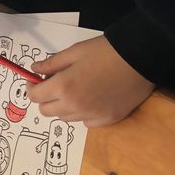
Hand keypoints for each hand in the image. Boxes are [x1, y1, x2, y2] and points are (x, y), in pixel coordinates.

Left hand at [28, 36, 154, 126]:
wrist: (141, 57)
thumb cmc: (105, 51)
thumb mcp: (74, 52)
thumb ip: (51, 64)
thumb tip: (34, 70)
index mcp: (64, 87)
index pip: (34, 96)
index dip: (32, 88)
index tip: (35, 81)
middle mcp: (75, 106)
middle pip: (46, 111)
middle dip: (45, 99)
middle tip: (54, 86)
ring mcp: (92, 115)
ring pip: (65, 118)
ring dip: (63, 107)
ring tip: (75, 91)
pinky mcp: (108, 119)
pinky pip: (86, 122)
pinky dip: (83, 114)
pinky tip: (91, 100)